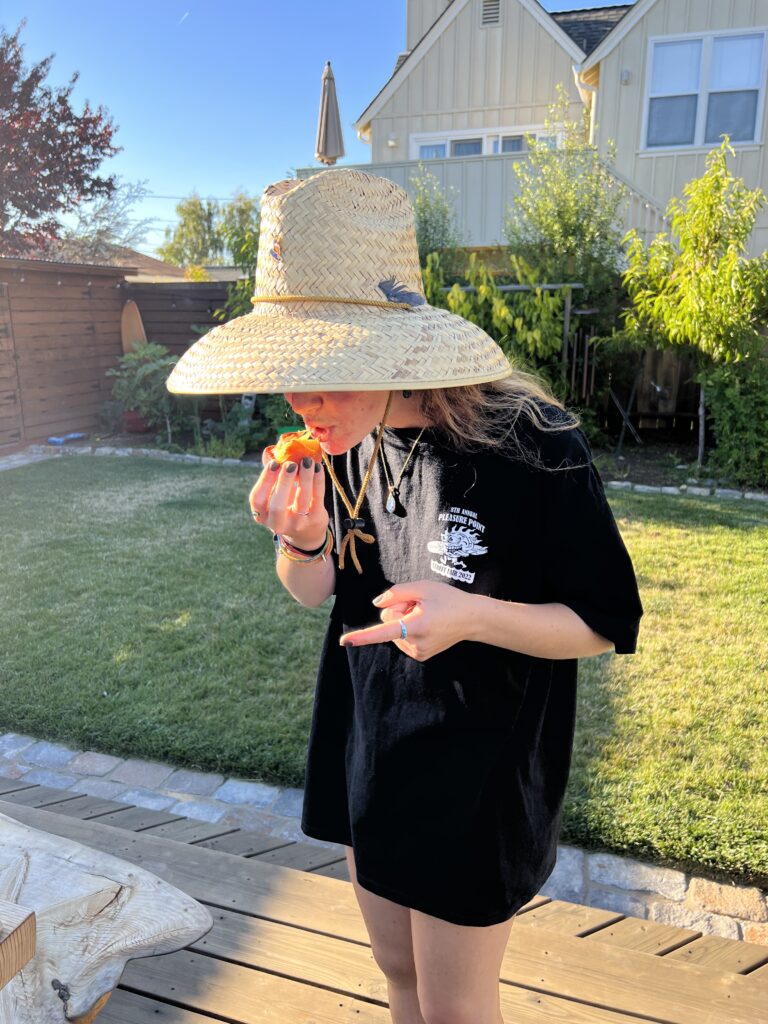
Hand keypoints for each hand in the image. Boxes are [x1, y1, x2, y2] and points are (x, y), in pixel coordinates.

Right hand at [248, 445, 327, 547]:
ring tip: (307, 461)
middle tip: (290, 464)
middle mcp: (277, 523)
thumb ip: (272, 474)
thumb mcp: (275, 494)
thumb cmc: (286, 506)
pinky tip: (317, 467)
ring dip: (305, 477)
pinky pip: (317, 498)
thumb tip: (270, 451)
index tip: (274, 463)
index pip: (257, 499)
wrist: (307, 533)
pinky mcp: (315, 520)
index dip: (265, 481)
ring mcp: (297, 524)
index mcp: (262, 515)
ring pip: (301, 500)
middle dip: (284, 482)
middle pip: (277, 504)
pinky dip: (318, 480)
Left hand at [339, 580, 479, 660]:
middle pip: (388, 621)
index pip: (384, 631)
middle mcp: (415, 644)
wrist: (472, 619)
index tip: (344, 642)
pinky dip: (409, 628)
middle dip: (398, 610)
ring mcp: (418, 652)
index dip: (362, 636)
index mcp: (416, 626)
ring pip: (394, 630)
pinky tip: (426, 623)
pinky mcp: (420, 655)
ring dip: (404, 620)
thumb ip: (396, 593)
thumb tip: (377, 604)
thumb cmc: (448, 599)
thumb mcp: (423, 587)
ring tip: (426, 614)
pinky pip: (401, 637)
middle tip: (420, 605)